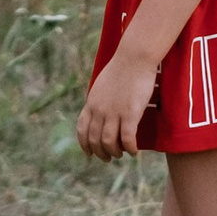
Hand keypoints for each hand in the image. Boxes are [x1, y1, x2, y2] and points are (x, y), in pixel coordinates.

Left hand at [75, 47, 158, 161]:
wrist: (134, 57)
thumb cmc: (122, 68)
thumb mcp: (103, 85)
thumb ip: (100, 99)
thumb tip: (100, 111)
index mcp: (91, 102)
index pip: (82, 130)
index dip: (84, 145)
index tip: (89, 154)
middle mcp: (100, 110)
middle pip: (94, 140)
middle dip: (101, 153)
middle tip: (109, 158)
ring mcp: (114, 112)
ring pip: (109, 142)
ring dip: (115, 152)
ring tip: (122, 154)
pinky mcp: (130, 113)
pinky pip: (127, 139)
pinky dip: (129, 148)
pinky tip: (134, 151)